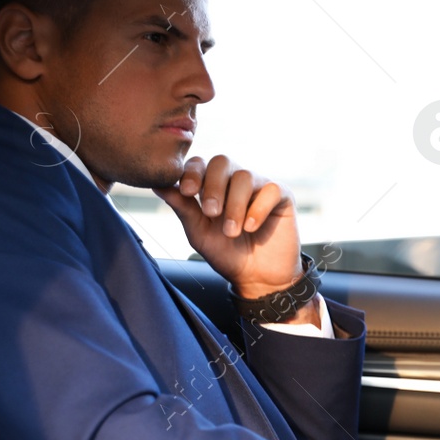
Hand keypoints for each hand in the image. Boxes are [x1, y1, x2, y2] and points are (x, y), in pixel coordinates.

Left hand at [154, 155, 302, 299]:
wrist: (258, 277)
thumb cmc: (227, 253)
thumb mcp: (199, 232)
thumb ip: (182, 208)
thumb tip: (156, 185)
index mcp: (213, 185)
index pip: (200, 164)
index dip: (193, 172)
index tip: (188, 192)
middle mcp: (235, 181)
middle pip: (222, 161)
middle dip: (213, 186)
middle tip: (211, 212)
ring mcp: (259, 186)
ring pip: (245, 176)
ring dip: (235, 205)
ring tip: (232, 231)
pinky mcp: (282, 196)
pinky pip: (270, 189)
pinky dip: (258, 209)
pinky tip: (251, 228)